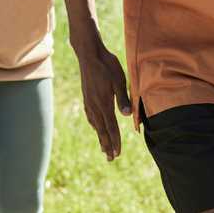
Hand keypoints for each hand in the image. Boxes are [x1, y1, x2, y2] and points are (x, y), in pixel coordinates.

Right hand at [74, 39, 131, 160]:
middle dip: (107, 145)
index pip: (111, 127)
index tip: (118, 153)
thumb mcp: (119, 80)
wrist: (89, 53)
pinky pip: (90, 116)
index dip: (115, 141)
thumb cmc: (107, 64)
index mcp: (104, 103)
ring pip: (95, 124)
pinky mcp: (86, 97)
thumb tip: (127, 115)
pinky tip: (96, 127)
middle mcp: (94, 105)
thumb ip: (123, 98)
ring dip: (100, 137)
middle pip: (102, 130)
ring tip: (104, 149)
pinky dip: (94, 125)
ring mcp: (89, 102)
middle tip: (111, 159)